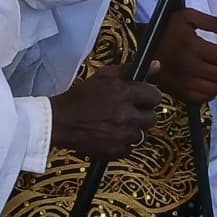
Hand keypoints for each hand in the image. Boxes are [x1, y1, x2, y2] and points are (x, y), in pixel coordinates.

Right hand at [49, 71, 163, 156]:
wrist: (60, 121)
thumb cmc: (80, 97)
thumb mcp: (105, 76)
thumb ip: (131, 70)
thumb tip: (156, 65)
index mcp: (124, 93)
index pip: (155, 95)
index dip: (149, 96)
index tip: (144, 98)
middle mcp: (126, 115)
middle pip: (153, 117)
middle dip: (144, 114)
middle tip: (131, 111)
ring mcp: (121, 135)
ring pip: (142, 135)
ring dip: (133, 130)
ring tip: (119, 124)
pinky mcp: (115, 151)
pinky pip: (130, 148)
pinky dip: (123, 144)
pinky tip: (111, 135)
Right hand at [146, 6, 216, 103]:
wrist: (142, 45)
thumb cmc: (167, 29)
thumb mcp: (188, 16)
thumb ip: (213, 22)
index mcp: (193, 47)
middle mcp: (189, 67)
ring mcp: (184, 83)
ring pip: (215, 89)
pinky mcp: (179, 92)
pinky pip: (203, 98)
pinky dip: (214, 93)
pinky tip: (216, 84)